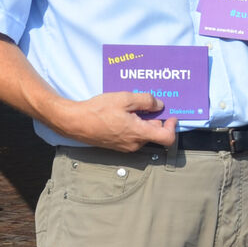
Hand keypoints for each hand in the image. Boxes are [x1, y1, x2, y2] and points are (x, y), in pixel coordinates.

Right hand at [48, 91, 177, 152]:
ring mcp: (125, 147)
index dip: (172, 127)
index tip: (171, 116)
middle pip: (154, 134)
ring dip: (143, 121)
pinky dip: (133, 125)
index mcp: (139, 133)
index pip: (167, 138)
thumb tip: (160, 105)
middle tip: (149, 104)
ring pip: (142, 134)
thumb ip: (146, 101)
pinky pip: (132, 136)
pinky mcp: (117, 145)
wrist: (75, 122)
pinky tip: (123, 113)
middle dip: (156, 120)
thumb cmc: (98, 110)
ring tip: (133, 106)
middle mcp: (135, 144)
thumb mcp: (124, 99)